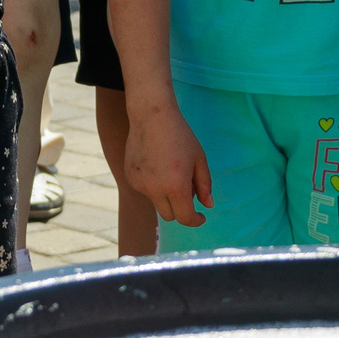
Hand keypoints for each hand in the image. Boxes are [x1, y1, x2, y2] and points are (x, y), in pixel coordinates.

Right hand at [127, 102, 212, 226]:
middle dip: (181, 210)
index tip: (201, 217)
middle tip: (188, 193)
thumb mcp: (199, 159)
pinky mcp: (130, 178)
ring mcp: (140, 185)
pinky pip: (145, 190)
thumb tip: (208, 205)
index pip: (185, 218)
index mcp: (176, 187)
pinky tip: (156, 163)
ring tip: (170, 169)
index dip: (195, 220)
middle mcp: (155, 190)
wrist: (151, 116)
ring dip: (166, 195)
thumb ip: (204, 185)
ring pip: (156, 202)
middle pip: (170, 216)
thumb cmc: (180, 136)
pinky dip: (153, 185)